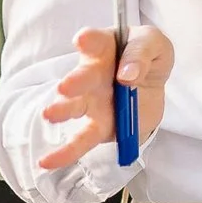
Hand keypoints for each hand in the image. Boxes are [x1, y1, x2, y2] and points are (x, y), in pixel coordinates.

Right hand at [40, 24, 172, 173]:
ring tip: (50, 114)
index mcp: (105, 48)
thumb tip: (128, 75)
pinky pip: (81, 141)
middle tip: (66, 87)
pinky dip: (64, 153)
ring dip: (62, 110)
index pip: (96, 41)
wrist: (152, 84)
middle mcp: (93, 74)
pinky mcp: (99, 126)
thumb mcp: (155, 44)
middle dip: (75, 81)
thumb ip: (142, 53)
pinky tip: (46, 162)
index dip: (88, 40)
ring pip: (75, 107)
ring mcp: (92, 101)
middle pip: (83, 76)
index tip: (82, 40)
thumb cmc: (147, 56)